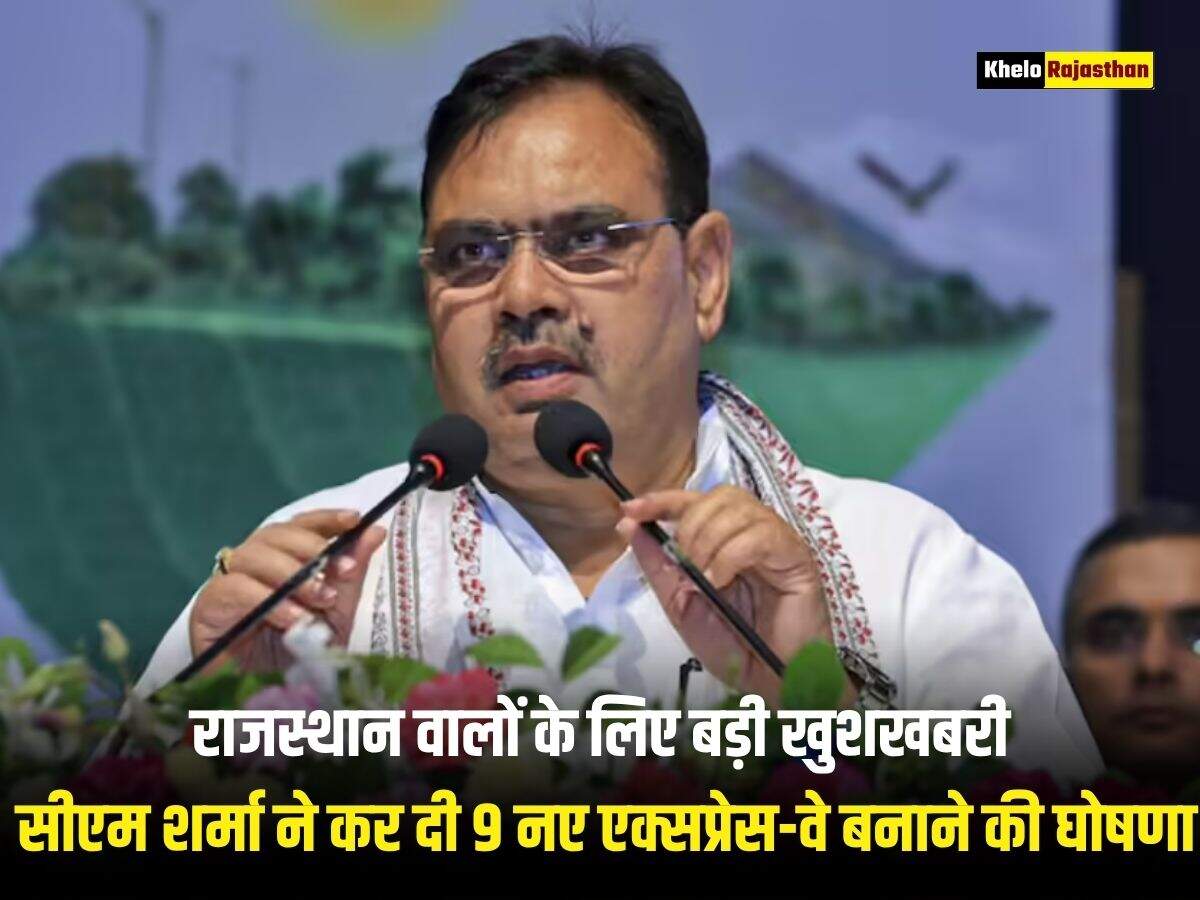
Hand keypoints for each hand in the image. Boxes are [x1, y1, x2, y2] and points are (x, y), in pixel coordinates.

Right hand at [190, 509, 385, 672]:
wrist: (259, 695)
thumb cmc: (296, 650)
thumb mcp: (336, 613)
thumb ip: (351, 574)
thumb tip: (375, 532)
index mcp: (281, 558)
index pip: (300, 525)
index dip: (326, 518)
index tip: (355, 519)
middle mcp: (252, 562)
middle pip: (277, 533)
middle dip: (314, 547)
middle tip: (342, 570)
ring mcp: (227, 580)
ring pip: (256, 554)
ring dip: (294, 575)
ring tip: (320, 600)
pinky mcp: (208, 604)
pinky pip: (238, 588)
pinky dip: (270, 601)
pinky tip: (292, 619)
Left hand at [616, 486, 846, 705]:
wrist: (767, 679)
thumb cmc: (731, 645)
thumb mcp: (681, 603)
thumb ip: (657, 563)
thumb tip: (627, 524)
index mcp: (725, 539)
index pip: (695, 501)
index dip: (663, 499)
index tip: (632, 509)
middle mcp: (752, 533)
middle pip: (718, 496)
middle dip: (690, 524)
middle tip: (686, 564)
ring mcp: (777, 541)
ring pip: (739, 509)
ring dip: (709, 541)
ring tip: (706, 579)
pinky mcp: (796, 556)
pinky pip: (761, 535)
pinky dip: (731, 555)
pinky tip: (721, 581)